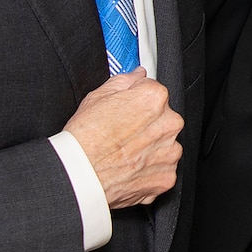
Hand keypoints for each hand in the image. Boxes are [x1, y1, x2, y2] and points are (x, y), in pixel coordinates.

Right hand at [64, 69, 182, 207]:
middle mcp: (169, 123)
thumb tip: (136, 75)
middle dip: (147, 125)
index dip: (137, 102)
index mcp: (155, 99)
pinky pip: (162, 169)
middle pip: (163, 119)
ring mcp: (170, 152)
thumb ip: (124, 81)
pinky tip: (130, 168)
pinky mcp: (167, 176)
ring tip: (125, 153)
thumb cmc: (85, 138)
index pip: (154, 92)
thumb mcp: (97, 96)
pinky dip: (149, 170)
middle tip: (123, 134)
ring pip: (165, 145)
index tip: (128, 111)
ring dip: (150, 148)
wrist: (81, 175)